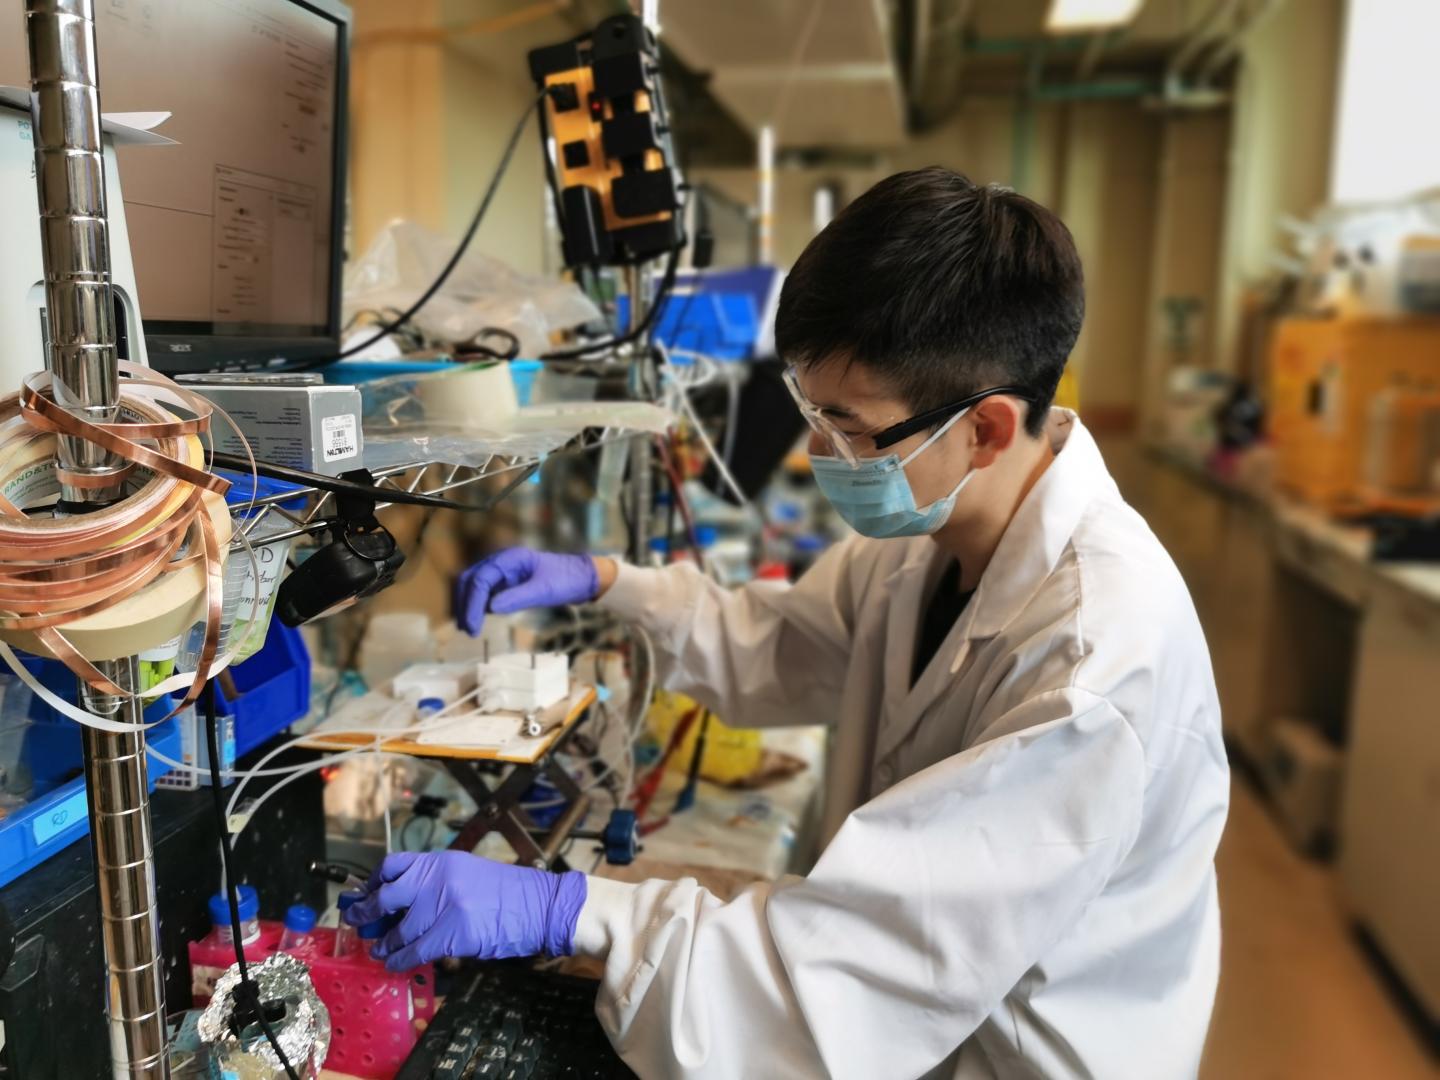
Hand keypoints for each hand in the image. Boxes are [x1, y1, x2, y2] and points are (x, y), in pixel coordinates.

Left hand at [344, 851, 587, 971]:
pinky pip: (414, 951)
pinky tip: (395, 963)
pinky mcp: (452, 934)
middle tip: (357, 921)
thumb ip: (436, 881)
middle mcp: (438, 879)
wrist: (541, 906)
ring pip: (398, 930)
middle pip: (386, 896)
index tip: (364, 893)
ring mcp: (444, 907)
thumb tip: (400, 901)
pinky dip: (400, 960)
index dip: (373, 881)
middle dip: (365, 912)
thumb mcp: (468, 872)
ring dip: (385, 944)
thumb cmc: (509, 892)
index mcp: (441, 861)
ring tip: (380, 949)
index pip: (393, 865)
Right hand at [454, 548, 602, 636]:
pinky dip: (477, 605)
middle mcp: (501, 563)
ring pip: (474, 586)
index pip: (480, 580)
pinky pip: (484, 592)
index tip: (471, 627)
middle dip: (464, 604)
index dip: (472, 604)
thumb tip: (490, 608)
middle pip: (470, 580)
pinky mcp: (506, 582)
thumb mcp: (544, 590)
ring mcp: (503, 572)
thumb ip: (518, 597)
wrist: (583, 578)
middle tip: (466, 629)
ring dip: (467, 604)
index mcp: (509, 559)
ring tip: (468, 628)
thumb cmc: (566, 580)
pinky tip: (477, 620)